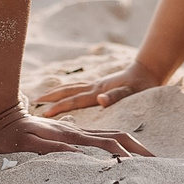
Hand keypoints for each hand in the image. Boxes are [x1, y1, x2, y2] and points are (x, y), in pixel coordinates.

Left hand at [0, 103, 151, 159]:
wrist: (0, 118)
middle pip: (116, 137)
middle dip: (138, 149)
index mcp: (71, 137)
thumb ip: (52, 148)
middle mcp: (77, 133)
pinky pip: (98, 140)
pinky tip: (119, 157)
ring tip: (145, 160)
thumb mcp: (27, 144)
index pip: (108, 145)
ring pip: (109, 137)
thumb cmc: (10, 136)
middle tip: (157, 164)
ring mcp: (74, 133)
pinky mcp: (69, 136)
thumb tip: (80, 156)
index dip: (127, 155)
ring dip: (130, 147)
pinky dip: (114, 147)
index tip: (143, 168)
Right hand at [30, 61, 162, 116]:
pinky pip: (78, 89)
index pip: (74, 100)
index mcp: (98, 91)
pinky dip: (67, 92)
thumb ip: (116, 97)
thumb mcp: (132, 93)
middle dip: (51, 97)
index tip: (44, 111)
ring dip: (57, 93)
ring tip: (43, 98)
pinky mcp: (100, 86)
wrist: (149, 71)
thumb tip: (100, 100)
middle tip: (35, 101)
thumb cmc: (142, 86)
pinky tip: (65, 96)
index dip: (59, 106)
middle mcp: (94, 88)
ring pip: (72, 88)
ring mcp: (96, 86)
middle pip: (68, 91)